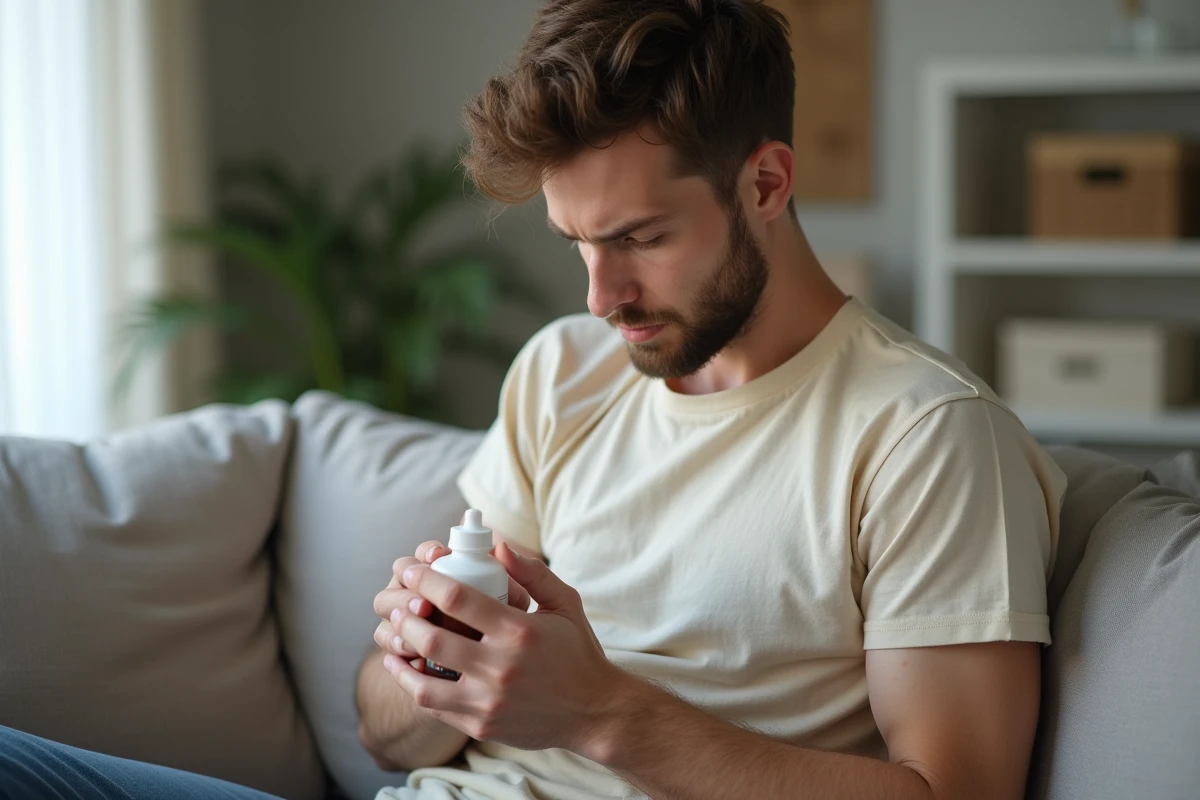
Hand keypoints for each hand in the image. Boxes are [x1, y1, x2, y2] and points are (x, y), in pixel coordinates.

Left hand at [381, 542, 626, 754]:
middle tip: (400, 603)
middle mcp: (500, 667)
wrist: (594, 712)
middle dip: (406, 615)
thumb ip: (532, 572)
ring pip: (423, 679)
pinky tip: (406, 668)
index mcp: (519, 631)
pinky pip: (434, 705)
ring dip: (402, 652)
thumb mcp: (564, 602)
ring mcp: (488, 701)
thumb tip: (497, 544)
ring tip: (395, 636)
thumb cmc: (578, 651)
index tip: (412, 570)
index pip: (458, 598)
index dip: (426, 579)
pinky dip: (413, 684)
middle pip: (431, 637)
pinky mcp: (481, 725)